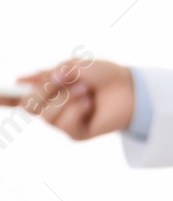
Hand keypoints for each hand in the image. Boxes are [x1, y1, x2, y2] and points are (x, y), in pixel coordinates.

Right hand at [1, 58, 135, 139]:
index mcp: (47, 90)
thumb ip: (49, 75)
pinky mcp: (77, 134)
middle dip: (45, 89)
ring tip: (85, 90)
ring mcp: (63, 122)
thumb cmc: (104, 75)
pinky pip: (64, 125)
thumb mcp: (74, 67)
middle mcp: (51, 107)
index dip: (2, 97)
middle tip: (66, 77)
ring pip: (46, 116)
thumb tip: (22, 81)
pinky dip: (76, 110)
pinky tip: (89, 103)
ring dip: (66, 99)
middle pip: (28, 105)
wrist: (132, 87)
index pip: (17, 97)